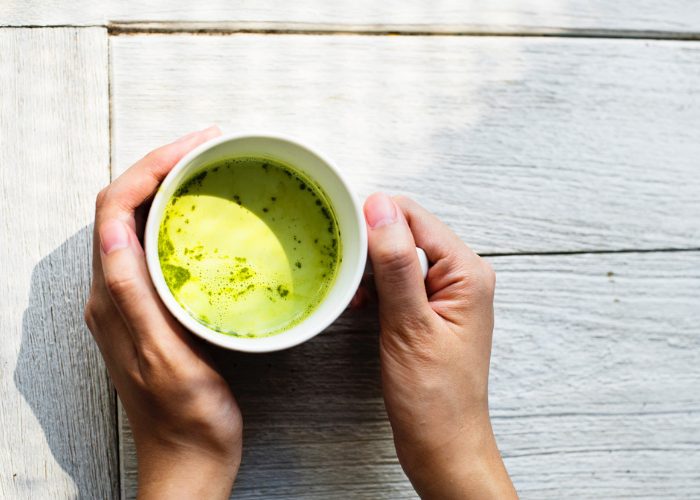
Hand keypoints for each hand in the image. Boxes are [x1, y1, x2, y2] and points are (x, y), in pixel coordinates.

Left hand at [84, 127, 242, 498]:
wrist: (190, 455)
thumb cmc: (185, 416)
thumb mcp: (164, 358)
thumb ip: (134, 297)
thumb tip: (114, 231)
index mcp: (111, 297)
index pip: (115, 208)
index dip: (150, 167)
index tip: (195, 146)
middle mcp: (114, 291)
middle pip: (124, 206)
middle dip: (161, 165)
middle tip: (209, 146)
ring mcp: (132, 298)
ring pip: (140, 221)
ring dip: (170, 186)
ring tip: (209, 167)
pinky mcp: (154, 307)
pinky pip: (158, 245)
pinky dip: (180, 217)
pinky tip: (209, 215)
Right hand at [363, 193, 515, 498]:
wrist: (443, 445)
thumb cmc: (434, 397)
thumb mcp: (409, 325)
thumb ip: (396, 264)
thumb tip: (380, 208)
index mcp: (467, 272)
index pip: (415, 217)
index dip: (375, 218)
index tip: (342, 230)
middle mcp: (461, 276)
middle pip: (407, 233)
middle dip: (371, 246)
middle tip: (345, 270)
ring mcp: (446, 294)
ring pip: (399, 257)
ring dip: (371, 269)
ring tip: (356, 294)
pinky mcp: (430, 311)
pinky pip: (399, 281)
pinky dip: (376, 287)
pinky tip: (362, 304)